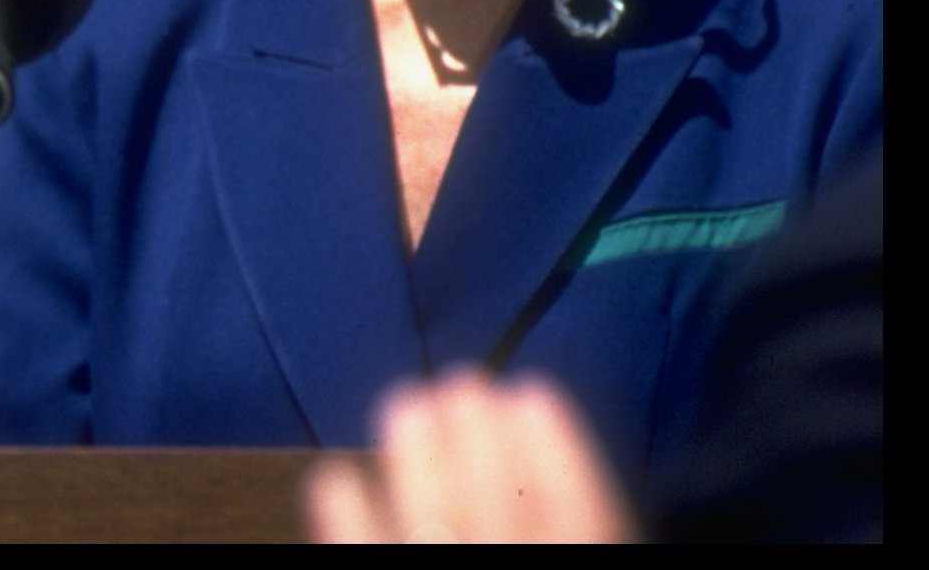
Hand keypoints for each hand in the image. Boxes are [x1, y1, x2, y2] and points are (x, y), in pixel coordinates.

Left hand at [306, 370, 634, 543]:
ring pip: (433, 532)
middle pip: (501, 520)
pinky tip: (334, 477)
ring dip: (419, 465)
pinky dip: (348, 521)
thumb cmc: (540, 554)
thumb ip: (581, 515)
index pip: (590, 523)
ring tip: (407, 402)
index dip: (562, 455)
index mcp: (586, 565)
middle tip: (463, 382)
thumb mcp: (598, 545)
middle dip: (482, 445)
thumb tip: (549, 437)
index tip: (535, 391)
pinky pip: (363, 559)